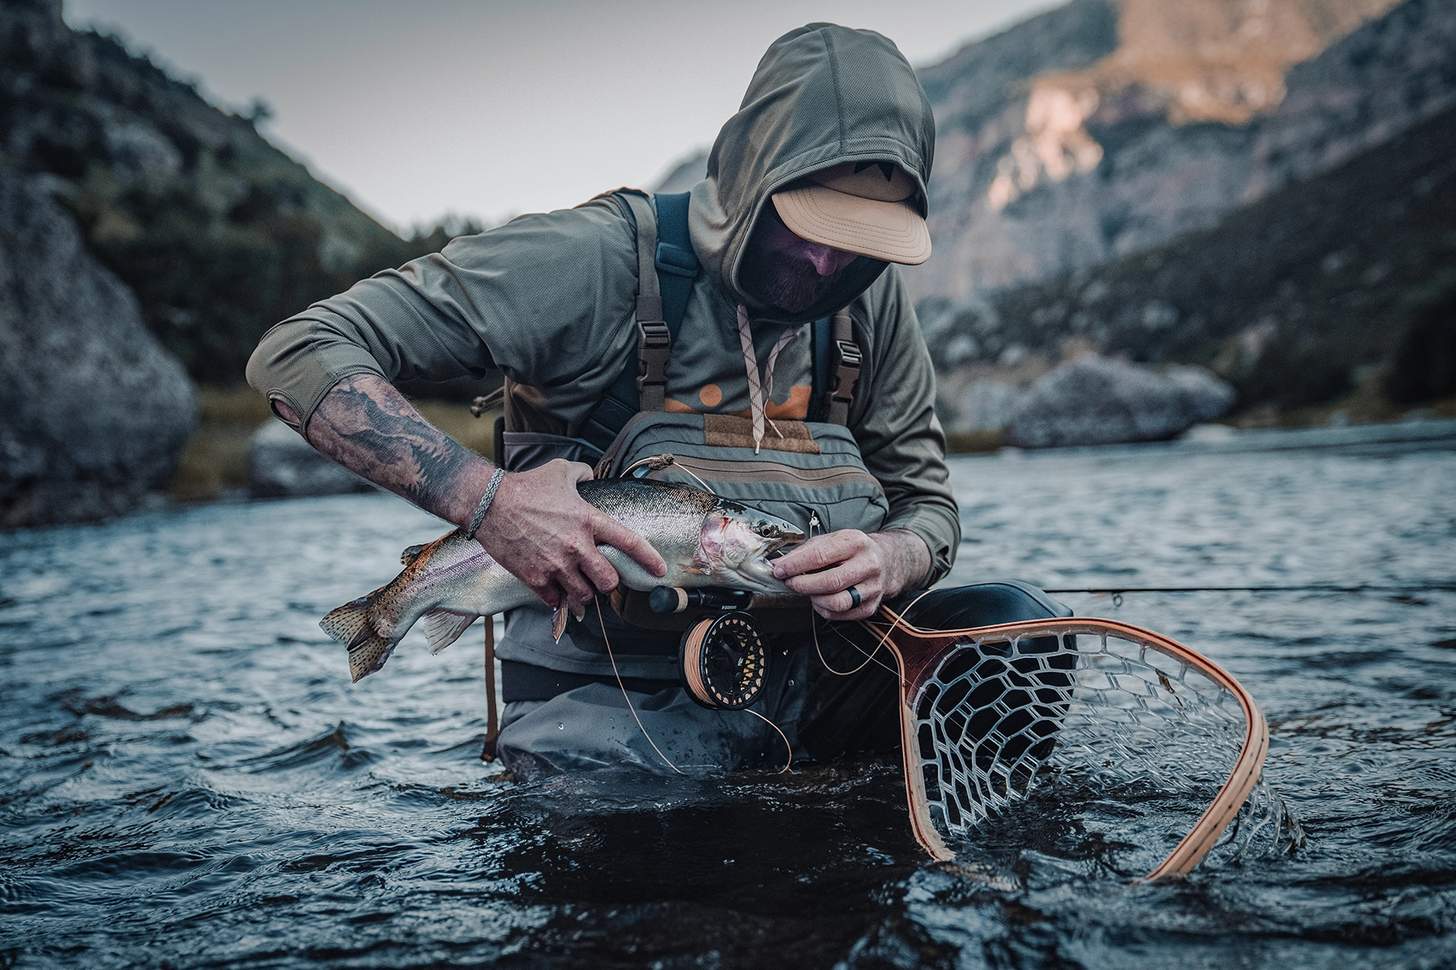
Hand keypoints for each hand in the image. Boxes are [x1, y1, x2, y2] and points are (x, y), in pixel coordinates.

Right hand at [476, 459, 666, 612]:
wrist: (490, 503)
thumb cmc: (526, 486)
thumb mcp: (560, 471)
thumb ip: (582, 473)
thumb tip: (590, 473)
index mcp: (588, 520)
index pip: (629, 542)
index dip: (648, 560)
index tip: (659, 571)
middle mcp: (577, 546)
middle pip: (608, 581)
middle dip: (608, 583)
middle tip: (601, 578)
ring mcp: (556, 565)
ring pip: (584, 595)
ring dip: (583, 593)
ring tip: (578, 586)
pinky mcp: (535, 577)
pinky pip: (556, 600)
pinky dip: (558, 598)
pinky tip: (555, 591)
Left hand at [771, 529, 888, 620]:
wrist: (887, 560)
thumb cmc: (852, 550)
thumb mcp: (830, 540)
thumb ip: (804, 551)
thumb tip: (779, 565)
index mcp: (855, 542)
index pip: (820, 556)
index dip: (795, 565)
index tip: (779, 570)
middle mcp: (868, 564)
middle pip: (830, 582)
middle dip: (803, 585)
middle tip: (789, 583)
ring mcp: (872, 587)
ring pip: (838, 602)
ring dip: (815, 600)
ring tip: (807, 591)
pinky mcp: (871, 606)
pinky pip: (842, 614)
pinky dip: (825, 610)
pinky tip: (820, 600)